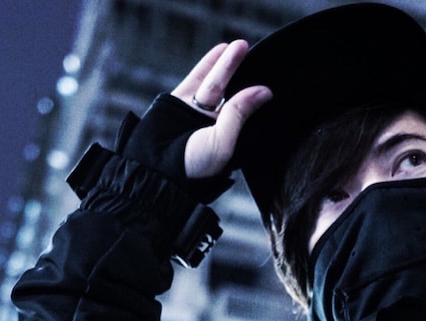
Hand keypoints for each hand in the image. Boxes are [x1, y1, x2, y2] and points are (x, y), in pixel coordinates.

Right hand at [171, 40, 271, 177]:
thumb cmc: (193, 164)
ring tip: (239, 46)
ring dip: (227, 64)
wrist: (155, 168)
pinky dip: (208, 64)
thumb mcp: (222, 140)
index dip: (256, 96)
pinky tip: (221, 50)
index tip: (270, 80)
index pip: (247, 113)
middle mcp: (214, 124)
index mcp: (230, 138)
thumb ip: (239, 113)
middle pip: (233, 93)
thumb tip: (264, 91)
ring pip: (215, 83)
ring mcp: (196, 111)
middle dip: (241, 71)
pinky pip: (196, 79)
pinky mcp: (179, 102)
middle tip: (251, 51)